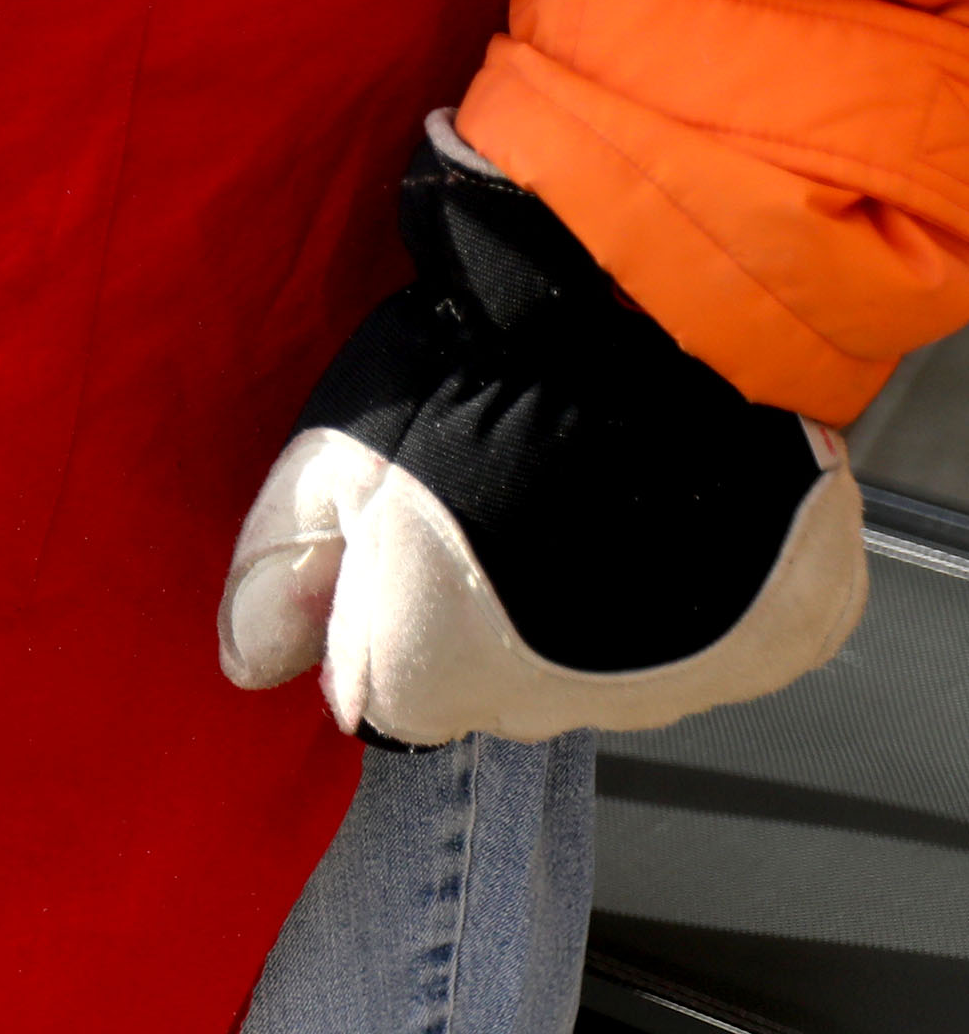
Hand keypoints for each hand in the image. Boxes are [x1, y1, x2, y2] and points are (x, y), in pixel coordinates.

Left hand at [218, 117, 866, 745]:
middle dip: (497, 611)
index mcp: (434, 683)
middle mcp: (562, 713)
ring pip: (622, 666)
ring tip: (595, 489)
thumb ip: (277, 577)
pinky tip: (677, 500)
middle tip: (507, 496)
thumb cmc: (475, 385)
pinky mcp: (785, 636)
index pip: (391, 694)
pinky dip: (710, 586)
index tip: (414, 535)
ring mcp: (685, 683)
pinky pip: (733, 634)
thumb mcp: (331, 466)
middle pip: (507, 684)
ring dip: (605, 606)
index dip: (393, 610)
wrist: (659, 320)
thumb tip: (248, 661)